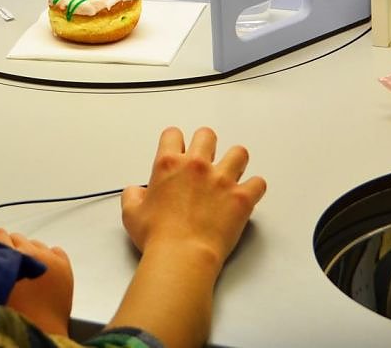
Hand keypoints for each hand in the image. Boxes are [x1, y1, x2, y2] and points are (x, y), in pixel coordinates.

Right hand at [0, 227, 73, 336]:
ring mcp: (50, 258)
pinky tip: (44, 274)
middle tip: (12, 269)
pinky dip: (49, 258)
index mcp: (10, 256)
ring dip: (30, 254)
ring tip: (28, 274)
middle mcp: (31, 252)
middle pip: (17, 236)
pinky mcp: (65, 265)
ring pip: (35, 243)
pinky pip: (55, 250)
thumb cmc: (13, 314)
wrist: (41, 332)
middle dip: (12, 249)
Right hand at [121, 126, 266, 264]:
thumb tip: (135, 192)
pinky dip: (254, 188)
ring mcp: (222, 179)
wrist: (181, 256)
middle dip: (206, 145)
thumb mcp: (131, 214)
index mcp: (168, 164)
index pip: (173, 134)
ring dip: (235, 161)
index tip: (178, 151)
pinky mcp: (242, 197)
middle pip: (207, 135)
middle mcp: (196, 165)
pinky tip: (247, 196)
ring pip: (239, 153)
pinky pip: (258, 183)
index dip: (175, 142)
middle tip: (205, 162)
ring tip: (231, 174)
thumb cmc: (157, 237)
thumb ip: (132, 196)